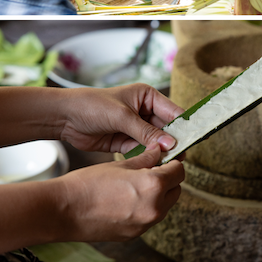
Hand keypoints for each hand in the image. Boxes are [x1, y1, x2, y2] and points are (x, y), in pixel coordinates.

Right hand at [56, 147, 184, 241]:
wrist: (61, 211)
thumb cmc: (87, 184)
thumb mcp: (120, 165)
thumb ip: (146, 159)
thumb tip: (159, 151)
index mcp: (154, 185)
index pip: (179, 172)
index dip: (173, 164)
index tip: (166, 160)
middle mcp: (154, 208)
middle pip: (176, 190)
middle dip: (168, 180)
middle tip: (152, 171)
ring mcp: (144, 225)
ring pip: (165, 206)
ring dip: (159, 196)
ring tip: (137, 186)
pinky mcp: (133, 235)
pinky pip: (149, 219)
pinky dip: (146, 209)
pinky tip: (128, 201)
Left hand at [58, 84, 182, 154]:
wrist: (63, 118)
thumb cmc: (92, 106)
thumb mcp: (122, 117)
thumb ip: (147, 132)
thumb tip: (171, 144)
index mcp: (148, 97)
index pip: (173, 112)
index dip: (185, 125)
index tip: (197, 138)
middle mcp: (145, 111)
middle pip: (167, 129)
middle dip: (174, 141)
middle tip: (183, 155)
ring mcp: (136, 127)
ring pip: (156, 142)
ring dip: (162, 151)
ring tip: (171, 162)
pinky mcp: (126, 142)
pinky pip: (143, 150)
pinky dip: (149, 157)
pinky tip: (155, 164)